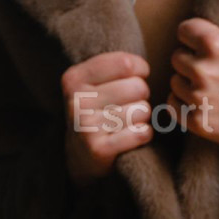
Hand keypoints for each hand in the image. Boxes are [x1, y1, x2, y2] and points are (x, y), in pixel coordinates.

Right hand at [61, 51, 153, 185]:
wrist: (81, 155)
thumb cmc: (98, 110)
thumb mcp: (94, 82)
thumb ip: (116, 66)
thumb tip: (143, 67)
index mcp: (74, 78)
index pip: (125, 63)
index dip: (140, 70)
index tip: (134, 78)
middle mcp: (77, 100)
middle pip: (138, 87)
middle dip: (141, 96)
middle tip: (128, 105)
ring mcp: (86, 126)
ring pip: (142, 110)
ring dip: (142, 117)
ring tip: (126, 122)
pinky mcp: (98, 149)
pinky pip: (142, 133)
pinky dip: (144, 134)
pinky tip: (130, 136)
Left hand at [166, 14, 218, 149]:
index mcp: (217, 45)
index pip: (184, 30)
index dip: (194, 37)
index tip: (205, 46)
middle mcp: (205, 71)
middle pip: (177, 57)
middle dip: (192, 61)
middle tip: (214, 70)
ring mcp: (200, 99)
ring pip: (175, 81)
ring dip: (188, 84)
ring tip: (212, 88)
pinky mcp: (197, 122)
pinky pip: (172, 104)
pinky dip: (184, 105)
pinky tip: (205, 104)